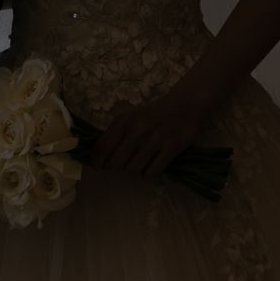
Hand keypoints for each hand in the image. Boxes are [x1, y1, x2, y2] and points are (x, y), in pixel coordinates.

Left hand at [91, 90, 207, 178]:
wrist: (183, 106)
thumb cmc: (152, 114)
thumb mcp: (130, 118)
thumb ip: (115, 134)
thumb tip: (98, 156)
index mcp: (124, 121)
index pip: (103, 147)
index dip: (96, 161)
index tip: (96, 167)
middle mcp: (137, 130)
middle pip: (116, 162)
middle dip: (113, 168)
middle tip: (116, 169)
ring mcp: (155, 140)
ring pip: (133, 169)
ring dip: (132, 172)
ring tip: (135, 166)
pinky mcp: (171, 148)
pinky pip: (152, 172)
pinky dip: (148, 174)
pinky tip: (149, 168)